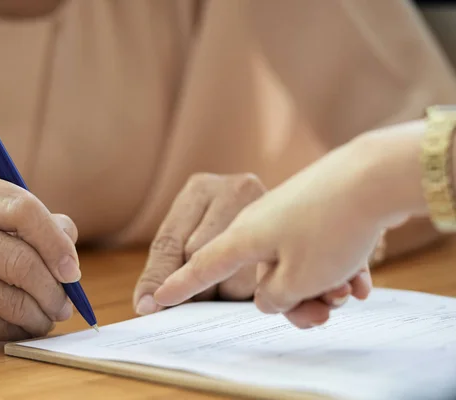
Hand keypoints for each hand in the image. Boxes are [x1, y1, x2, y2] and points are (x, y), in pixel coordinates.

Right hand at [0, 178, 79, 345]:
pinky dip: (20, 330)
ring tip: (50, 314)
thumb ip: (44, 225)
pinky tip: (22, 324)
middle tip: (66, 303)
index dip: (56, 243)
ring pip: (14, 301)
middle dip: (55, 290)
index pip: (24, 211)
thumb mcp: (0, 218)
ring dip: (42, 315)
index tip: (71, 269)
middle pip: (22, 262)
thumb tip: (69, 261)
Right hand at [153, 137, 391, 327]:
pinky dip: (328, 266)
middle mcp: (252, 220)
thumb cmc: (330, 228)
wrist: (374, 174)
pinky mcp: (305, 207)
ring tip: (344, 294)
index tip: (157, 299)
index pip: (201, 266)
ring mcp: (279, 211)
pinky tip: (356, 279)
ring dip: (313, 286)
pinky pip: (307, 247)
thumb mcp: (297, 280)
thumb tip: (266, 298)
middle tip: (318, 315)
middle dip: (285, 300)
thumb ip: (272, 297)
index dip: (180, 286)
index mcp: (239, 235)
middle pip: (252, 271)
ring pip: (285, 262)